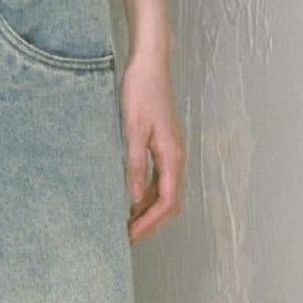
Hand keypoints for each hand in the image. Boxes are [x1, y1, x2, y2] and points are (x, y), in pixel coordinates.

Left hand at [120, 48, 184, 242]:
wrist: (150, 65)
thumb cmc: (140, 92)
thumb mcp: (132, 130)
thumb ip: (134, 165)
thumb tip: (133, 198)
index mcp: (172, 156)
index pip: (166, 202)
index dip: (149, 223)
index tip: (130, 236)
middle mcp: (176, 158)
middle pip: (170, 203)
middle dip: (151, 223)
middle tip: (127, 237)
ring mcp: (172, 152)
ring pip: (166, 192)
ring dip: (149, 211)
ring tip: (126, 223)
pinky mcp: (164, 146)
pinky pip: (160, 179)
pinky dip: (147, 195)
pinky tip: (130, 198)